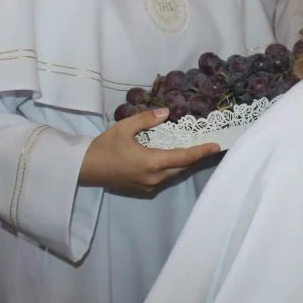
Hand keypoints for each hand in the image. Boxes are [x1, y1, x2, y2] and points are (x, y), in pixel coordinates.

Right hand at [79, 108, 220, 193]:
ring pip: (174, 174)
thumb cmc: (105, 147)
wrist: (86, 169)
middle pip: (182, 167)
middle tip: (208, 146)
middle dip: (196, 157)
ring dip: (184, 163)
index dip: (201, 152)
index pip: (184, 157)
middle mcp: (154, 178)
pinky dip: (172, 169)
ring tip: (195, 151)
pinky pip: (164, 179)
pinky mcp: (143, 189)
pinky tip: (173, 159)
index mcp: (152, 162)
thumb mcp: (125, 127)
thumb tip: (166, 112)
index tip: (216, 147)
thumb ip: (147, 119)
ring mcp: (149, 186)